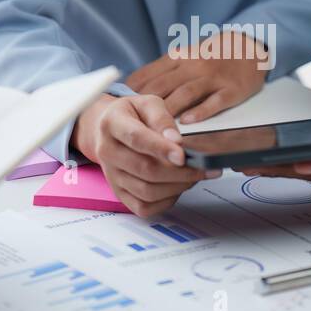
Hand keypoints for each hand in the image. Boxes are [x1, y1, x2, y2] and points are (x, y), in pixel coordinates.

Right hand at [74, 94, 216, 216]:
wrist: (109, 130)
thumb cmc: (133, 115)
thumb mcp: (148, 104)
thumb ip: (162, 119)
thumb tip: (176, 142)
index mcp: (112, 124)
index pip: (137, 139)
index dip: (161, 148)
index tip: (182, 156)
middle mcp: (107, 152)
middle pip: (145, 169)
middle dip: (179, 171)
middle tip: (202, 167)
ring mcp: (112, 176)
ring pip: (147, 191)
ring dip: (177, 187)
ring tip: (194, 176)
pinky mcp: (119, 193)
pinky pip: (144, 207)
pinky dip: (166, 201)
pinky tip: (178, 187)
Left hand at [126, 33, 267, 124]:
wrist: (249, 47)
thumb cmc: (211, 57)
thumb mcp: (184, 57)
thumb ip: (161, 71)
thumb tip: (131, 88)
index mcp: (177, 58)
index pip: (148, 75)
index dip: (131, 94)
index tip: (118, 110)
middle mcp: (192, 66)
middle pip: (163, 85)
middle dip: (145, 105)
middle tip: (132, 125)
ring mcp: (212, 78)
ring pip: (186, 93)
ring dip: (169, 110)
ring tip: (155, 128)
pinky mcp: (231, 90)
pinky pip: (214, 101)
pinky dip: (200, 112)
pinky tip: (187, 122)